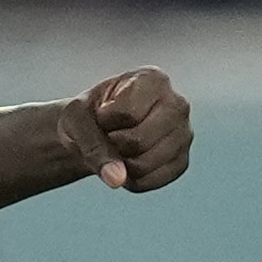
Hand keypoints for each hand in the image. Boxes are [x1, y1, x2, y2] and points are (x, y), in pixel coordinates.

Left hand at [61, 67, 190, 193]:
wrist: (98, 129)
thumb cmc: (89, 115)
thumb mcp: (76, 119)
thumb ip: (91, 144)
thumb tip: (117, 179)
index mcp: (154, 80)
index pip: (126, 114)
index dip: (103, 121)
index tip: (103, 112)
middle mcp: (177, 104)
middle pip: (138, 141)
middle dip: (112, 145)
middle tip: (110, 133)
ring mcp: (184, 134)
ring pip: (144, 165)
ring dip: (119, 164)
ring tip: (119, 146)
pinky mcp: (181, 162)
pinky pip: (149, 182)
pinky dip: (128, 179)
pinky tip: (127, 162)